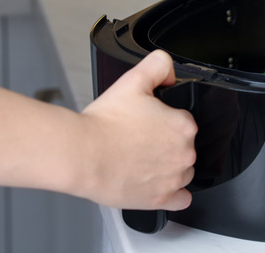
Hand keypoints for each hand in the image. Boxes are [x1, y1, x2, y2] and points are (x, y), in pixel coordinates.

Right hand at [78, 50, 196, 210]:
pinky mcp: (160, 199)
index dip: (163, 120)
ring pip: (182, 171)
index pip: (183, 122)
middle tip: (139, 141)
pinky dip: (172, 193)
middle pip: (183, 146)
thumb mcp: (133, 79)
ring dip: (168, 166)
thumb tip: (169, 70)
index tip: (147, 124)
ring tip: (141, 160)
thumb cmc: (103, 123)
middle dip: (165, 143)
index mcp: (183, 126)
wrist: (81, 154)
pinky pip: (181, 199)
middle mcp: (184, 154)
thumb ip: (158, 65)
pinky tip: (156, 183)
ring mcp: (173, 179)